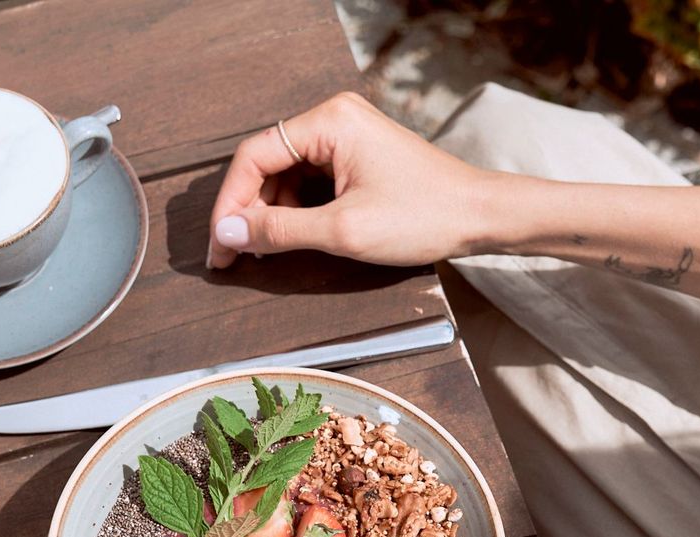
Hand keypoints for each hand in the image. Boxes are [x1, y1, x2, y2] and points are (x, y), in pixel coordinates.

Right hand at [206, 92, 492, 268]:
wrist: (480, 216)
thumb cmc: (424, 216)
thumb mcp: (343, 231)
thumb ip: (280, 232)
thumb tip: (228, 233)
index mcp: (330, 122)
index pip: (254, 156)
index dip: (230, 204)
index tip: (219, 245)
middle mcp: (334, 119)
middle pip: (267, 164)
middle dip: (247, 211)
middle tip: (232, 255)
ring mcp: (347, 137)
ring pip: (286, 176)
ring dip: (270, 215)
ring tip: (260, 253)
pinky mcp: (357, 158)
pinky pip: (310, 182)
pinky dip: (295, 212)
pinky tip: (289, 240)